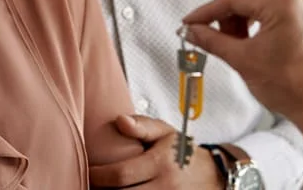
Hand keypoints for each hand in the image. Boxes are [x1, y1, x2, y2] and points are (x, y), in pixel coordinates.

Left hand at [88, 115, 223, 188]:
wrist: (214, 176)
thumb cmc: (183, 152)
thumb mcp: (166, 133)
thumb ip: (142, 126)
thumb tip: (119, 120)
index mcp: (160, 163)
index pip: (121, 175)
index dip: (99, 176)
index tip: (89, 172)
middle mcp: (165, 186)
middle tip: (90, 183)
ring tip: (102, 189)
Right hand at [182, 0, 302, 147]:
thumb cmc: (290, 86)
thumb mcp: (242, 60)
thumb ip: (212, 41)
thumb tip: (192, 31)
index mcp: (283, 5)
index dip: (207, 11)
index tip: (190, 22)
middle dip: (224, 9)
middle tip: (212, 33)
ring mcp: (298, 5)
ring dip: (237, 15)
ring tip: (233, 42)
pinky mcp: (298, 15)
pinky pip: (266, 5)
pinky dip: (250, 18)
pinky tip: (245, 40)